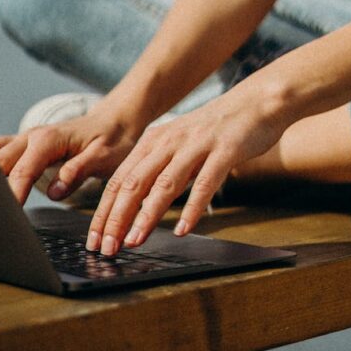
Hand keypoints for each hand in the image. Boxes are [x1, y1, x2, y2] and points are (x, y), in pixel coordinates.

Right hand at [0, 98, 143, 205]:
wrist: (116, 120)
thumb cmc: (112, 139)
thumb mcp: (104, 156)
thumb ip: (78, 171)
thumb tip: (55, 190)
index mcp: (49, 140)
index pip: (23, 171)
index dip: (12, 194)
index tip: (4, 216)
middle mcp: (32, 137)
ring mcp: (26, 140)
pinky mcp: (25, 146)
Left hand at [86, 82, 286, 255]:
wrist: (256, 102)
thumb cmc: (216, 130)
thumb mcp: (179, 145)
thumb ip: (158, 169)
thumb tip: (132, 206)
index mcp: (155, 140)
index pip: (120, 179)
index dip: (104, 211)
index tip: (95, 239)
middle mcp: (170, 140)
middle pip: (135, 182)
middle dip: (117, 218)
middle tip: (107, 247)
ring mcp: (197, 144)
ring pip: (165, 183)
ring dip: (146, 215)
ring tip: (134, 241)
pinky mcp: (224, 150)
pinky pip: (205, 182)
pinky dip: (192, 208)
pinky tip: (184, 229)